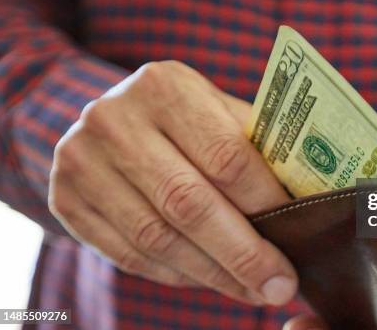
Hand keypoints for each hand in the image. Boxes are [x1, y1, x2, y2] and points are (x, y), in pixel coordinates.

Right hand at [48, 60, 297, 305]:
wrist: (108, 119)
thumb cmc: (184, 119)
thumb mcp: (218, 112)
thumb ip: (257, 148)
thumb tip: (310, 203)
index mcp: (165, 85)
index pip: (225, 154)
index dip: (265, 201)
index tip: (299, 232)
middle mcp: (114, 118)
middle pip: (188, 202)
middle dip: (243, 253)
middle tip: (281, 286)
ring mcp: (80, 160)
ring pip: (158, 237)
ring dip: (214, 274)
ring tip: (253, 290)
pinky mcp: (65, 200)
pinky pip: (129, 255)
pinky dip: (177, 275)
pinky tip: (209, 279)